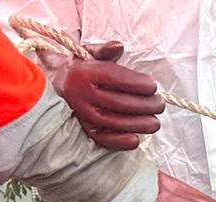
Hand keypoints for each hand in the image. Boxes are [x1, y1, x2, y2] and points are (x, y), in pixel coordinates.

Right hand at [46, 39, 162, 150]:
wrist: (56, 84)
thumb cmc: (80, 67)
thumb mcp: (89, 53)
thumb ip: (105, 50)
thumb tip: (119, 46)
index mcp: (84, 73)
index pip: (115, 78)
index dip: (136, 83)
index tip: (153, 86)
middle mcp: (82, 95)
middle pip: (119, 102)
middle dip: (144, 105)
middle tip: (159, 104)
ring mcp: (83, 114)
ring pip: (114, 122)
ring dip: (138, 124)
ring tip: (155, 123)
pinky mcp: (85, 129)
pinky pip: (103, 139)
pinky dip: (120, 142)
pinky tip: (136, 140)